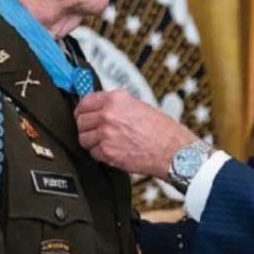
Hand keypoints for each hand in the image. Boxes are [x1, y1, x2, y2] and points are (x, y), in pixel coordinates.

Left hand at [76, 90, 197, 177]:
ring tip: (104, 142)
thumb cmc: (162, 130)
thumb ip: (117, 106)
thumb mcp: (138, 106)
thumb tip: (101, 109)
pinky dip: (100, 154)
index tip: (82, 114)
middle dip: (86, 127)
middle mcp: (109, 114)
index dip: (82, 110)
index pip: (85, 101)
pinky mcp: (108, 152)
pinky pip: (93, 153)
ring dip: (91, 141)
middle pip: (81, 120)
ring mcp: (106, 134)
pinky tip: (112, 151)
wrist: (173, 150)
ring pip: (84, 138)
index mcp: (116, 99)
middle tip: (93, 131)